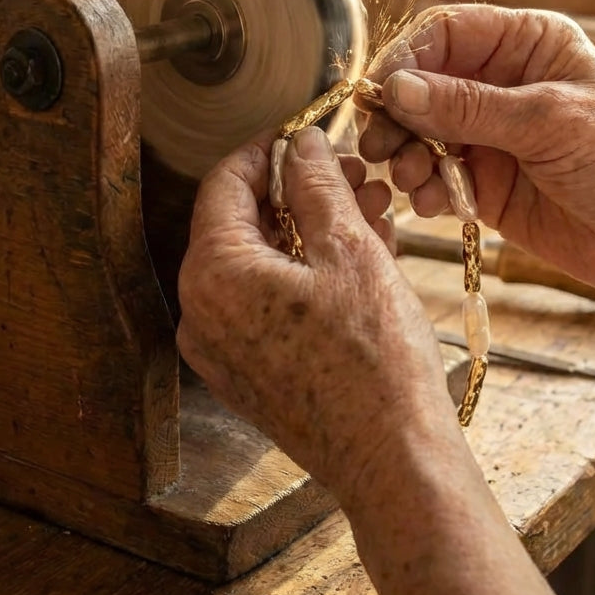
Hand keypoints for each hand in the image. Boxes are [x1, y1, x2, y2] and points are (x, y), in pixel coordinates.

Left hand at [176, 128, 459, 502]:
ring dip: (312, 232)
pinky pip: (268, 304)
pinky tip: (360, 260)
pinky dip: (306, 275)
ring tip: (372, 214)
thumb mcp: (348, 248)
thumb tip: (300, 142)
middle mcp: (201, 312)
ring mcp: (222, 349)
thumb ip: (316, 184)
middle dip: (301, 193)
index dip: (268, 150)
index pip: (224, 183)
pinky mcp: (248, 375)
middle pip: (243, 224)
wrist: (392, 458)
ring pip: (262, 264)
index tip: (305, 136)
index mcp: (213, 273)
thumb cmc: (374, 356)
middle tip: (354, 176)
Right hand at [359, 4, 594, 298]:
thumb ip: (467, 106)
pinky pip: (435, 177)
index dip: (406, 58)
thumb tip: (396, 88)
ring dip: (405, 155)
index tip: (380, 93)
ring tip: (409, 179)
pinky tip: (431, 204)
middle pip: (422, 83)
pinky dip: (423, 189)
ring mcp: (492, 136)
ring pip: (421, 133)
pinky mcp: (486, 183)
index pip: (446, 33)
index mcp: (527, 45)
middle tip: (378, 144)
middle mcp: (503, 84)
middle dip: (397, 114)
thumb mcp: (548, 122)